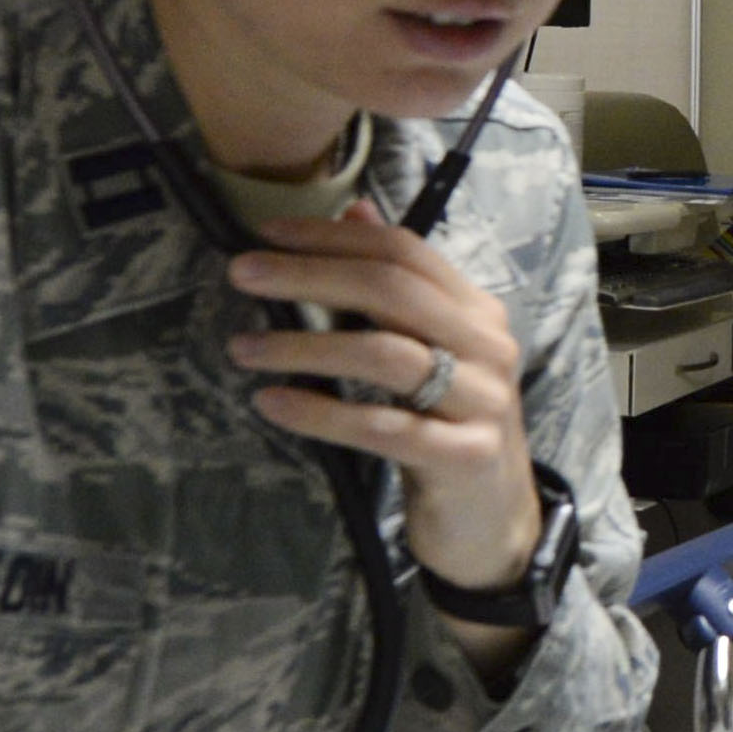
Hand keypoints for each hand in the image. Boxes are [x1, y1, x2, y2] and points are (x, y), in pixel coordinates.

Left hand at [221, 209, 546, 598]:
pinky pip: (383, 428)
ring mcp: (483, 401)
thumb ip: (396, 286)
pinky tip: (274, 404)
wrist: (491, 521)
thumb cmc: (447, 428)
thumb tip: (353, 210)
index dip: (332, 237)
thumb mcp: (429, 351)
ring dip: (304, 346)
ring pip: (386, 355)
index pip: (404, 251)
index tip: (265, 235)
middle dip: (309, 276)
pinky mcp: (466, 456)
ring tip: (244, 348)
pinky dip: (321, 413)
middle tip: (241, 275)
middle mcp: (488, 346)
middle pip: (393, 291)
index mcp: (476, 311)